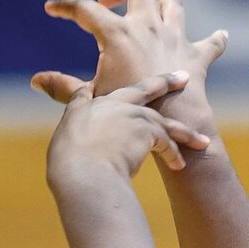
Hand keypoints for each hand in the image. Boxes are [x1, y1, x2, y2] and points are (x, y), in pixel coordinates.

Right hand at [32, 0, 227, 136]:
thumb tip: (36, 82)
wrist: (167, 125)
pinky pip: (212, 44)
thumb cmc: (124, 114)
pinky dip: (215, 40)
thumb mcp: (91, 97)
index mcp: (116, 33)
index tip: (53, 9)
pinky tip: (220, 37)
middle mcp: (148, 27)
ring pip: (173, 6)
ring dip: (165, 8)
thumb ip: (64, 87)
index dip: (64, 7)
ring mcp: (176, 39)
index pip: (83, 9)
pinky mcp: (197, 59)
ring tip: (156, 17)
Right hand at [45, 75, 210, 188]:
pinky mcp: (149, 132)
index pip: (117, 87)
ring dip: (185, 134)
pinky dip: (174, 155)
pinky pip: (168, 144)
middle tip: (185, 77)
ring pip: (166, 123)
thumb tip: (46, 82)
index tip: (144, 77)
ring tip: (202, 143)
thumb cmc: (70, 155)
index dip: (131, 81)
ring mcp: (136, 116)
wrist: (85, 170)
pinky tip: (179, 166)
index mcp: (99, 102)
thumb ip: (73, 102)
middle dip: (168, 82)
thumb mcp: (67, 124)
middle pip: (149, 89)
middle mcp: (120, 104)